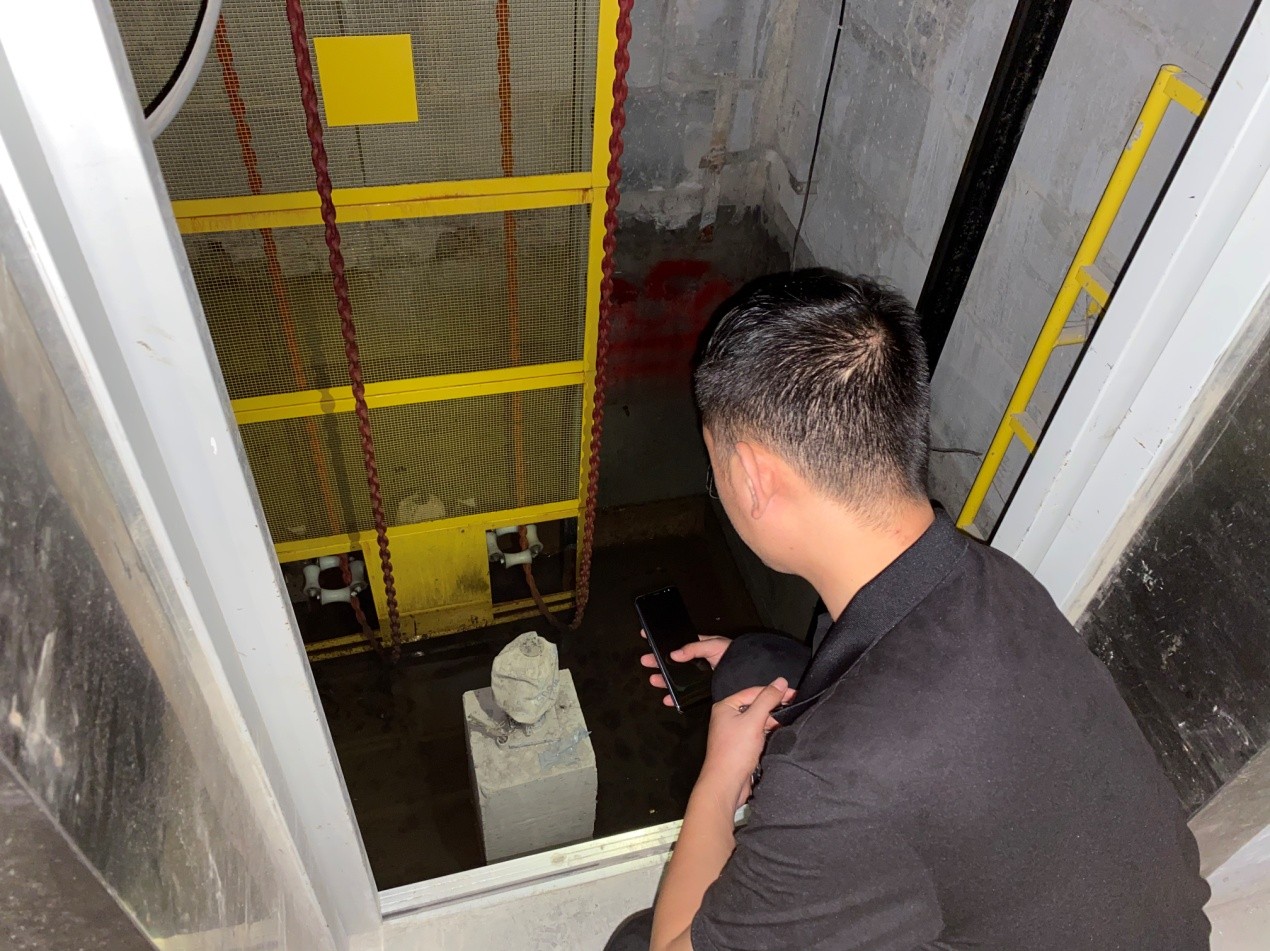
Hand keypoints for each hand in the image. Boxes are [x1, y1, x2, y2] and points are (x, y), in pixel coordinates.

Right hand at [640, 631, 731, 706]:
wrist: (748, 674)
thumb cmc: (734, 654)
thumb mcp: (714, 645)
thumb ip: (694, 648)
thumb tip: (674, 654)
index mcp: (697, 648)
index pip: (676, 643)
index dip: (662, 642)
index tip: (646, 637)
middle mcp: (695, 663)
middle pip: (672, 663)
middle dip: (657, 662)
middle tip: (646, 661)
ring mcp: (698, 677)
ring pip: (676, 680)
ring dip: (664, 680)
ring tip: (654, 680)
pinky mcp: (701, 691)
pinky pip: (686, 695)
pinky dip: (676, 698)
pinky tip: (669, 699)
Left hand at [698, 678, 795, 810]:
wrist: (726, 784)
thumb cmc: (736, 750)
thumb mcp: (753, 721)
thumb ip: (768, 699)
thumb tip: (781, 681)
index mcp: (726, 706)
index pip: (754, 692)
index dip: (774, 692)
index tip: (795, 693)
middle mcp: (728, 717)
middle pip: (756, 705)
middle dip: (774, 707)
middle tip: (796, 707)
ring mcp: (734, 732)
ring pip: (758, 720)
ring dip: (772, 720)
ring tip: (791, 720)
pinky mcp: (741, 746)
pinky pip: (757, 733)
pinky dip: (769, 732)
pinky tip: (781, 732)